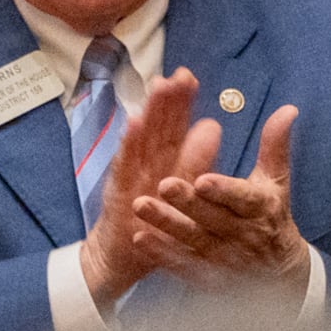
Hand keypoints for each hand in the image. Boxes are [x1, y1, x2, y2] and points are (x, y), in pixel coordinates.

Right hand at [77, 70, 213, 306]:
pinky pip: (125, 164)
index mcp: (163, 162)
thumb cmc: (156, 222)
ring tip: (158, 86)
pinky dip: (128, 143)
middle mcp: (147, 164)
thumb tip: (211, 126)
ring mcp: (131, 176)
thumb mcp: (180, 191)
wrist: (123, 256)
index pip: (172, 126)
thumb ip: (194, 158)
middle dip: (167, 99)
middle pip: (158, 126)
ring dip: (150, 111)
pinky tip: (133, 122)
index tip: (188, 76)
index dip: (179, 102)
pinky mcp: (119, 192)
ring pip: (142, 139)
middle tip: (179, 73)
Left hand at [132, 102, 311, 291]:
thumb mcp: (276, 182)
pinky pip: (183, 265)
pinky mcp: (208, 275)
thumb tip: (288, 109)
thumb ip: (275, 146)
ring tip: (140, 205)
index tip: (204, 179)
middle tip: (164, 185)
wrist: (280, 273)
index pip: (243, 198)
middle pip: (213, 218)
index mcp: (261, 208)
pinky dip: (162, 254)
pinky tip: (141, 238)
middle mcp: (243, 234)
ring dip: (167, 224)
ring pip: (193, 240)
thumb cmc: (272, 217)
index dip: (224, 190)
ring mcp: (225, 258)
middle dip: (189, 203)